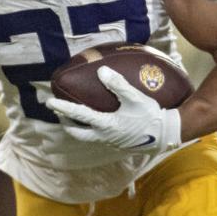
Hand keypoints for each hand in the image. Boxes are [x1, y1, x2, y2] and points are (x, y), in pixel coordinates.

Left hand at [46, 66, 181, 153]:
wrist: (166, 135)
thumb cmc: (151, 116)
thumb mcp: (136, 98)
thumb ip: (118, 85)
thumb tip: (102, 71)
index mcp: (106, 125)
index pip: (79, 115)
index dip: (63, 108)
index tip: (50, 102)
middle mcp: (105, 137)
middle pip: (77, 133)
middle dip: (66, 123)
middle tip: (58, 112)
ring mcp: (111, 142)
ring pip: (87, 137)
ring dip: (77, 127)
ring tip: (73, 117)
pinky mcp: (118, 143)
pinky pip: (98, 137)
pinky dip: (91, 129)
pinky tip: (97, 121)